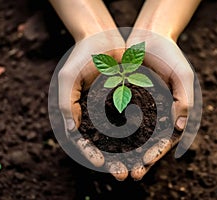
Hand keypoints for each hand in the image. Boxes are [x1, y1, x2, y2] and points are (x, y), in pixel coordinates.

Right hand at [58, 30, 129, 179]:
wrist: (103, 38)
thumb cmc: (82, 56)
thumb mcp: (69, 78)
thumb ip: (67, 104)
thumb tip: (71, 131)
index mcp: (78, 114)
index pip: (82, 141)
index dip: (89, 153)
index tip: (100, 163)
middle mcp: (96, 116)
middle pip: (103, 145)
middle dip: (112, 161)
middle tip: (122, 174)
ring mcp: (112, 111)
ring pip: (121, 138)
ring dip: (128, 155)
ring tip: (138, 167)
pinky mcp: (129, 102)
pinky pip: (136, 122)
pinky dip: (141, 135)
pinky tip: (149, 146)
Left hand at [126, 30, 193, 179]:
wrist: (149, 37)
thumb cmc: (170, 55)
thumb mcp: (182, 76)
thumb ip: (184, 101)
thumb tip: (180, 128)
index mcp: (172, 113)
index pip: (165, 140)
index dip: (156, 153)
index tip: (146, 163)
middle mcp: (155, 115)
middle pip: (147, 144)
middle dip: (138, 161)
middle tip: (128, 175)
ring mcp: (139, 109)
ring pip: (130, 136)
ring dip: (124, 153)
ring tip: (114, 168)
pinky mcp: (124, 100)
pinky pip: (117, 119)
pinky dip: (111, 133)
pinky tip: (102, 144)